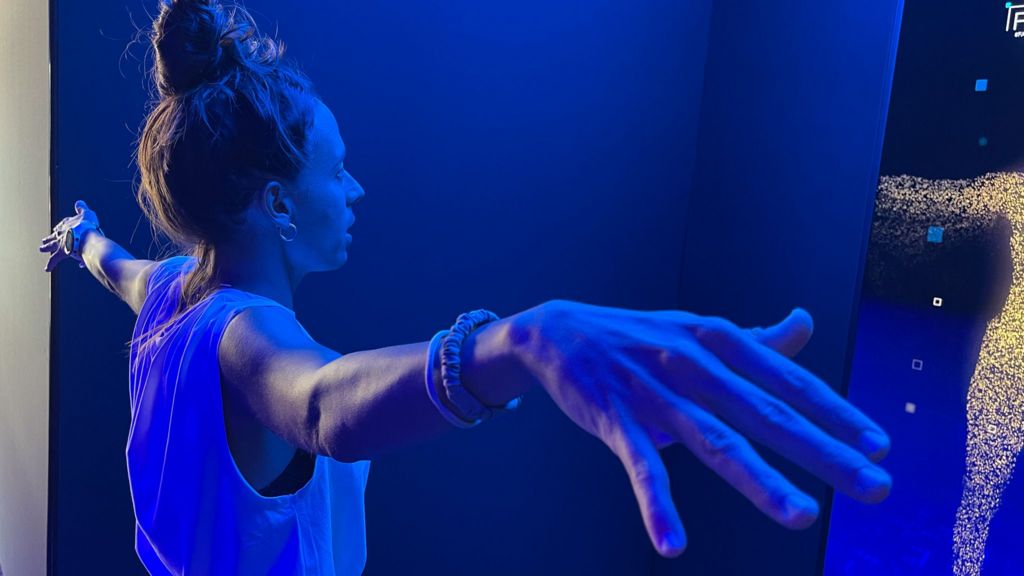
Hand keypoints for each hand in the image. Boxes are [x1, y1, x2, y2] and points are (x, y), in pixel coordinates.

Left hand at [39, 200, 100, 271]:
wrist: (86, 238)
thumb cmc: (89, 227)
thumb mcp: (87, 214)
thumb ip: (82, 208)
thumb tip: (78, 202)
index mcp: (68, 224)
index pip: (63, 225)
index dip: (61, 226)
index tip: (58, 227)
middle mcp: (62, 233)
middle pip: (54, 235)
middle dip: (50, 237)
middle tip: (44, 240)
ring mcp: (60, 243)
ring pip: (50, 246)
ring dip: (46, 247)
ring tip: (41, 249)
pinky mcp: (60, 253)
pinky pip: (54, 260)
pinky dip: (50, 264)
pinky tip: (47, 269)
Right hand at [516, 300, 890, 557]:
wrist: (560, 332)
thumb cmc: (639, 336)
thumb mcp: (699, 330)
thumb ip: (756, 339)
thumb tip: (805, 324)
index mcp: (720, 342)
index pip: (788, 382)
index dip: (836, 414)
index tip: (879, 446)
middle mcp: (695, 365)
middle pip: (768, 414)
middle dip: (825, 452)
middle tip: (875, 486)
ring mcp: (656, 394)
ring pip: (715, 442)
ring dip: (760, 481)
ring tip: (803, 516)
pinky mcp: (617, 420)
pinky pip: (642, 468)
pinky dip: (657, 507)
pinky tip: (673, 545)